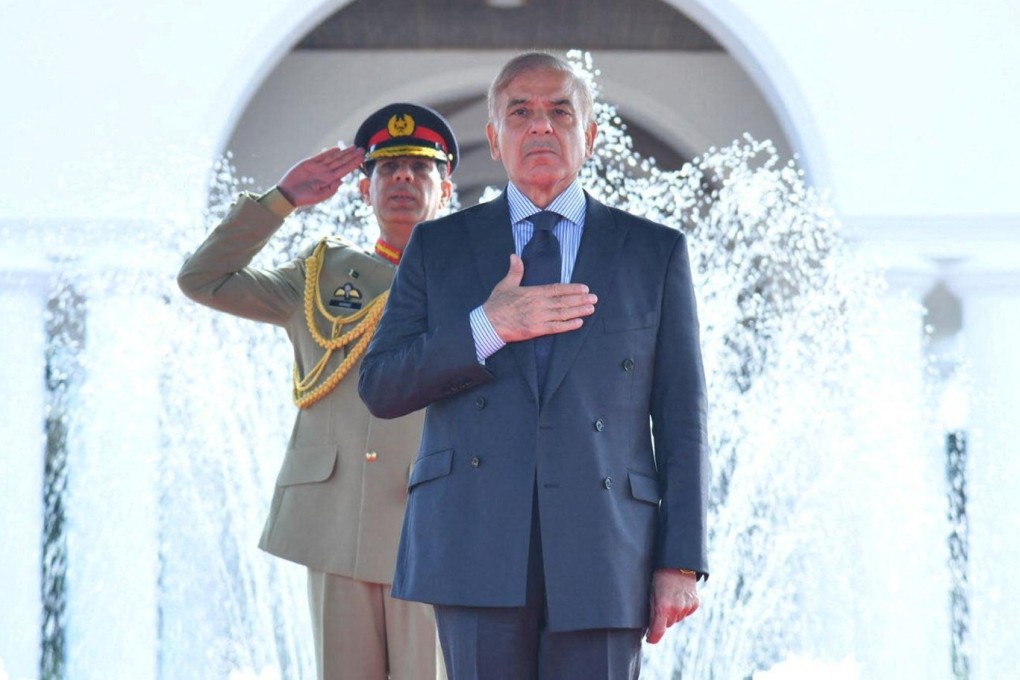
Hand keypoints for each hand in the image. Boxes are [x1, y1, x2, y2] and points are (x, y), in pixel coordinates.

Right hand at [276, 145, 364, 207]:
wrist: (288, 194)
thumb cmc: (304, 198)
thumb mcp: (320, 196)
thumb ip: (331, 189)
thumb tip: (342, 180)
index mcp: (330, 181)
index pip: (345, 170)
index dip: (354, 163)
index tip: (362, 158)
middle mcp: (326, 173)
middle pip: (342, 162)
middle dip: (352, 156)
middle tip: (362, 149)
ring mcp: (318, 167)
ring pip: (334, 158)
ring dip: (344, 152)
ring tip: (353, 147)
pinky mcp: (309, 163)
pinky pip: (321, 156)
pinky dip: (329, 152)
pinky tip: (338, 149)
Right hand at [482, 254, 596, 342]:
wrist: (488, 323)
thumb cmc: (496, 304)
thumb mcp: (505, 284)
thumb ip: (514, 271)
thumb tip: (514, 255)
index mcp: (533, 292)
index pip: (557, 289)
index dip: (572, 289)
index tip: (584, 288)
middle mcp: (539, 304)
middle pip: (563, 301)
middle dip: (580, 299)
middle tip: (594, 298)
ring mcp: (538, 317)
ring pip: (563, 313)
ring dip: (578, 311)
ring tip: (591, 308)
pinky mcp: (536, 330)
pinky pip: (556, 327)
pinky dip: (568, 325)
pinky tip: (579, 323)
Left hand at [645, 568, 698, 643]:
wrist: (678, 563)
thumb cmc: (660, 576)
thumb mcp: (651, 593)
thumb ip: (652, 611)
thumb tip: (650, 628)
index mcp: (664, 607)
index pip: (658, 631)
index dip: (653, 638)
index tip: (649, 639)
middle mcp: (677, 609)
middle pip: (667, 624)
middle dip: (662, 619)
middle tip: (659, 604)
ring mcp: (688, 607)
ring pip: (676, 618)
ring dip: (672, 613)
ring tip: (669, 597)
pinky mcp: (695, 604)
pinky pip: (686, 612)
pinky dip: (681, 608)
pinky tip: (678, 596)